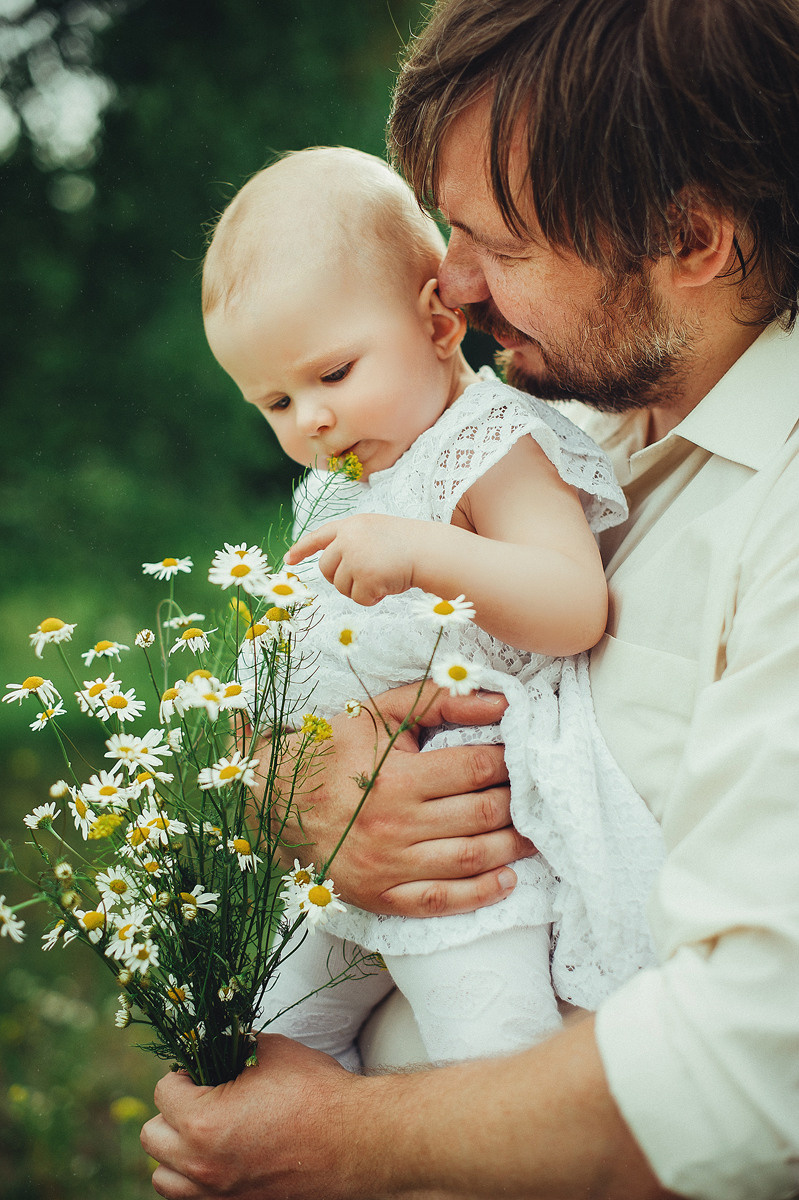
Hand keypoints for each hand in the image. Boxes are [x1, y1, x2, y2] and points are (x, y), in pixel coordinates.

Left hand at [142, 1035, 377, 1199]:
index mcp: (203, 1123)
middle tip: (201, 1095)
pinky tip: (221, 1155)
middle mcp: (201, 1166)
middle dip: (171, 1111)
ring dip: (175, 1151)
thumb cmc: (316, 1093)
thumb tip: (222, 1042)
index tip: (202, 1068)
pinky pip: (190, 1198)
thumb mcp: (271, 1052)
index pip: (162, 1092)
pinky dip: (194, 1177)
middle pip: (153, 1137)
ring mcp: (217, 1194)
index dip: (182, 1073)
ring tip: (205, 1129)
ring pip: (163, 1177)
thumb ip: (236, 1047)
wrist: (356, 1141)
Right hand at [264, 680, 533, 915]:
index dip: (509, 761)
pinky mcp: (380, 895)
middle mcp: (394, 825)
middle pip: (481, 815)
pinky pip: (440, 901)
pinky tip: (507, 880)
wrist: (272, 798)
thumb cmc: (333, 749)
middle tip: (535, 795)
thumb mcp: (380, 713)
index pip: (475, 768)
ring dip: (512, 848)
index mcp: (396, 777)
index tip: (523, 756)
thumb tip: (501, 702)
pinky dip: (480, 895)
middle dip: (518, 803)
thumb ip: (440, 700)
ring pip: (469, 859)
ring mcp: (387, 865)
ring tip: (533, 834)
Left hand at [286, 513, 419, 604]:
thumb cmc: (407, 545)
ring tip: (381, 578)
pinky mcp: (365, 576)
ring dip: (359, 589)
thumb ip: (352, 542)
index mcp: (351, 525)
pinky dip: (371, 598)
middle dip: (340, 579)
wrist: (429, 551)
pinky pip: (357, 598)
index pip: (318, 536)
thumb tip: (331, 568)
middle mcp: (348, 539)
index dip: (302, 549)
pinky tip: (387, 587)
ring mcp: (355, 557)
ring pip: (340, 586)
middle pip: (325, 569)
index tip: (288, 560)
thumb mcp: (375, 533)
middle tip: (364, 578)